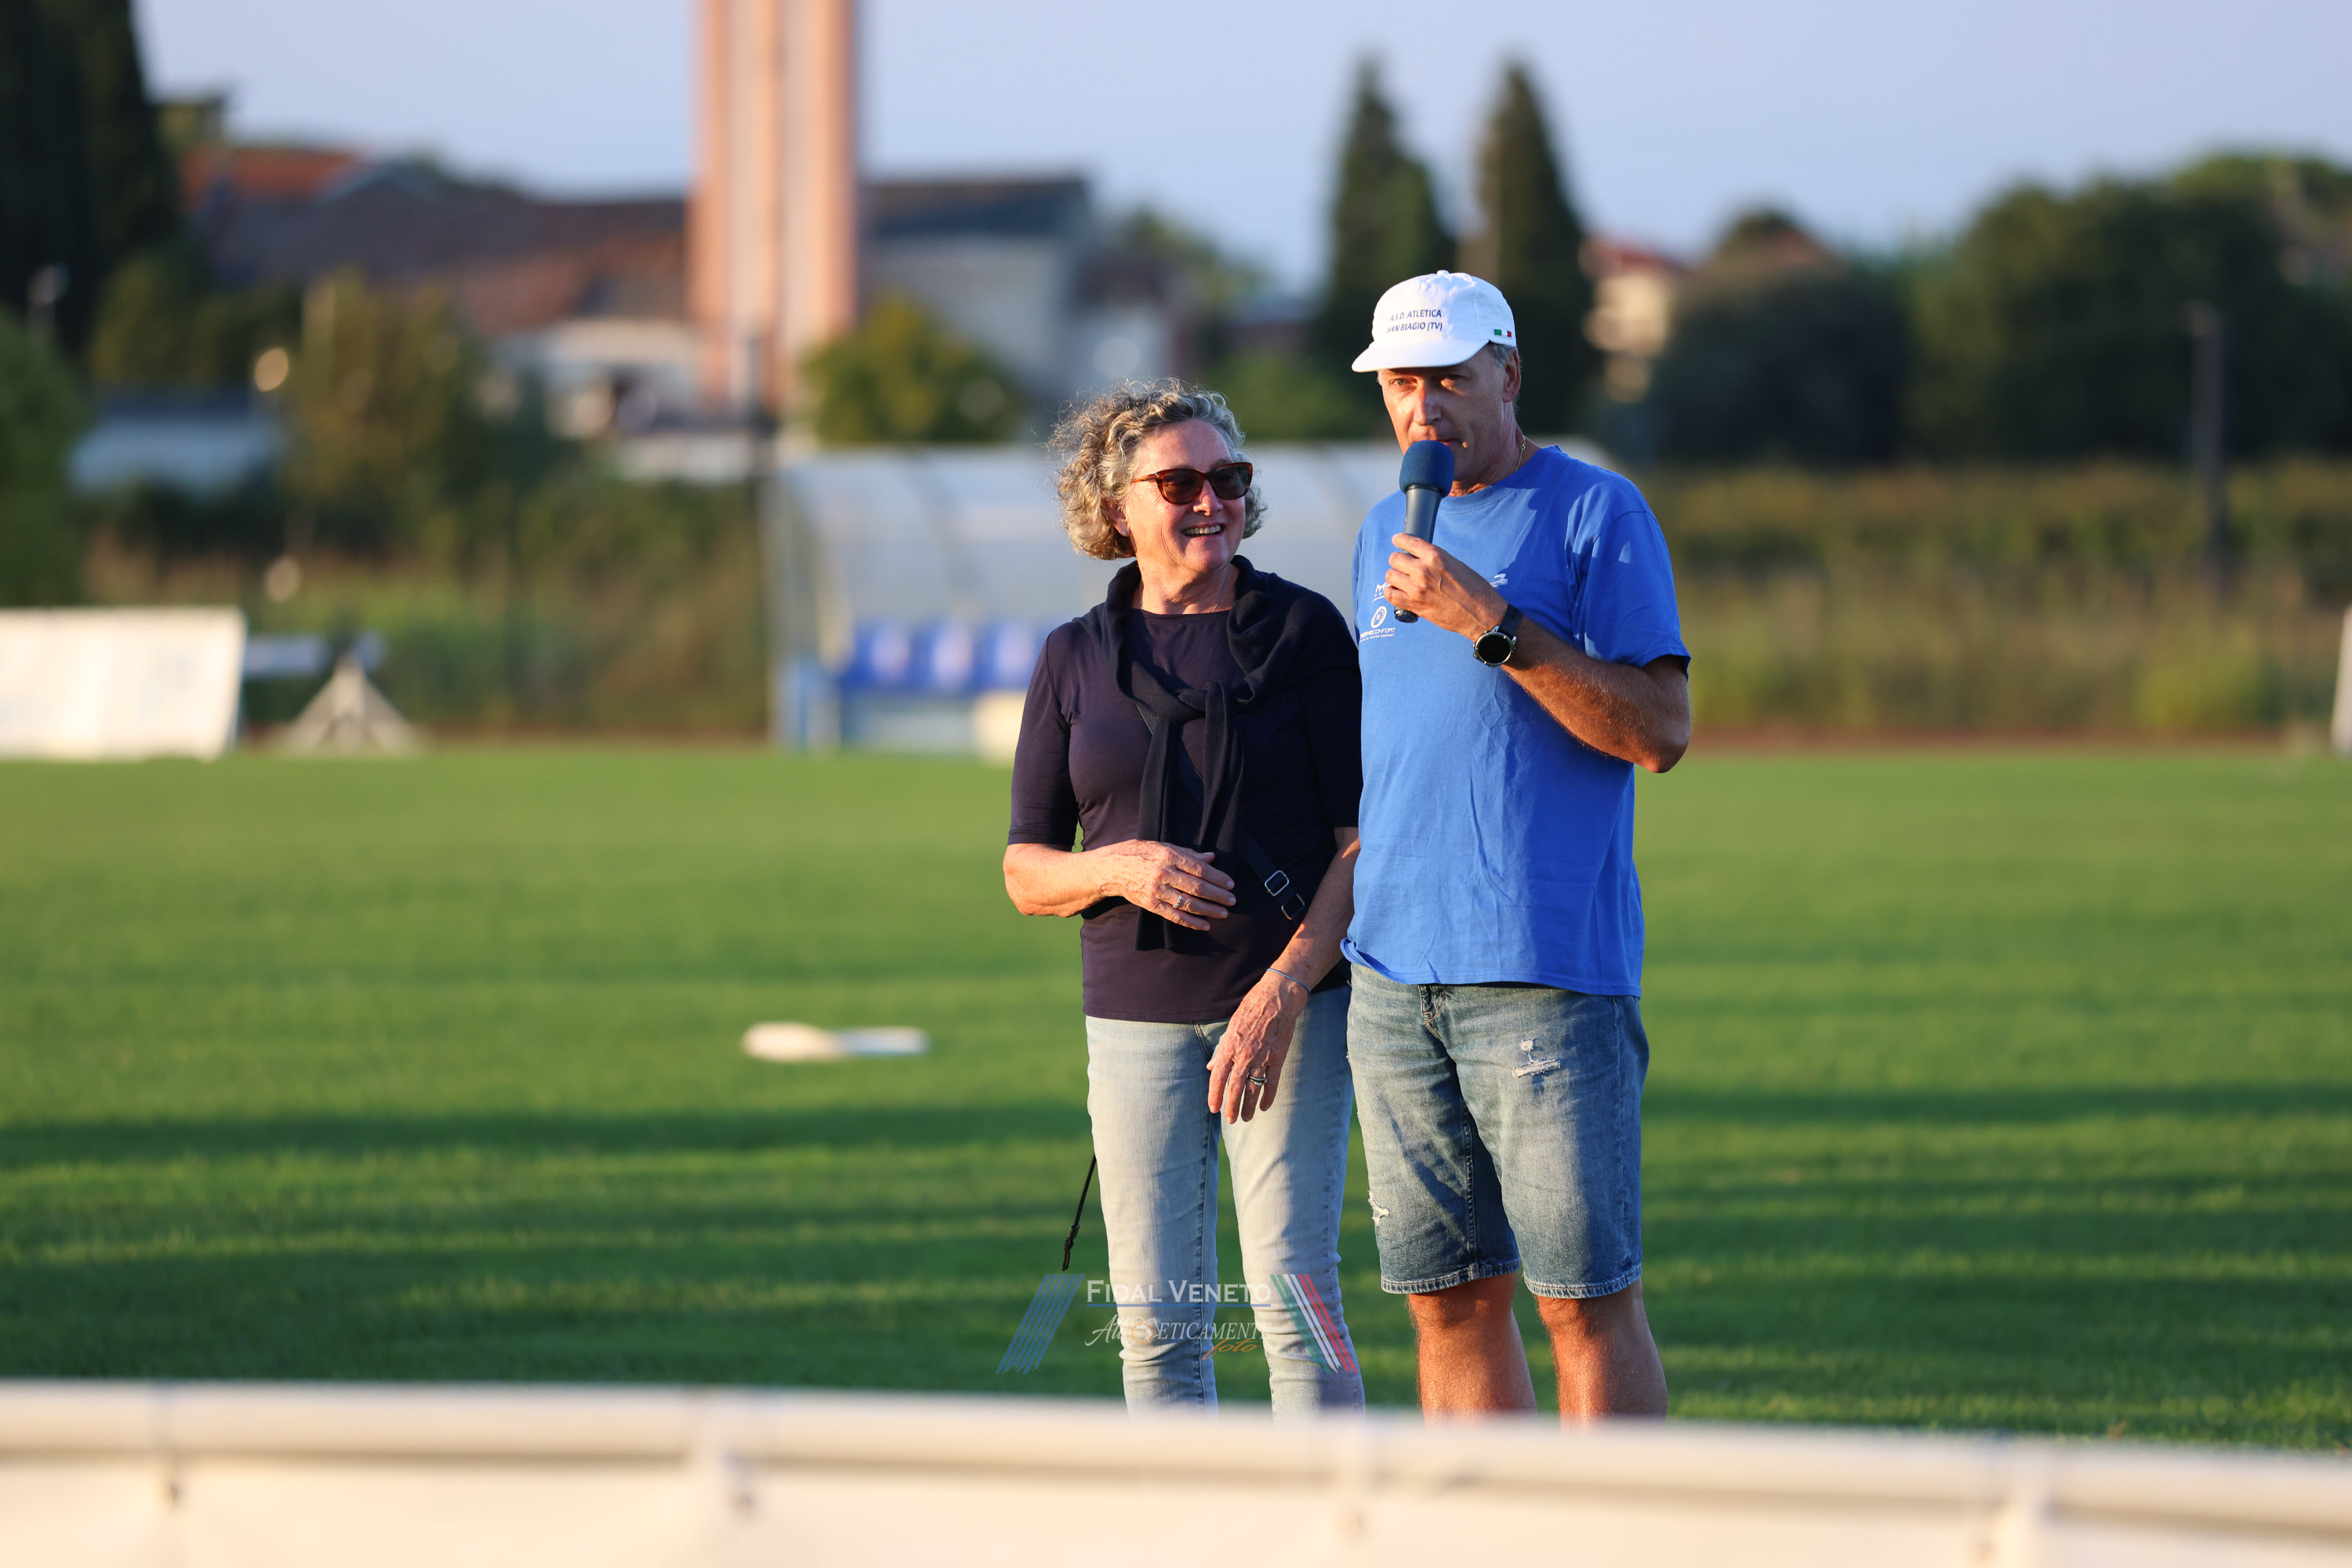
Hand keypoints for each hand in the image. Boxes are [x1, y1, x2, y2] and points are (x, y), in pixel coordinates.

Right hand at [1097, 840, 1234, 930]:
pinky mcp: (1151, 904)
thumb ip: (1188, 854)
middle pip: (1197, 887)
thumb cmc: (1139, 853)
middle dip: (1217, 895)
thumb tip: (1211, 858)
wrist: (1111, 868)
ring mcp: (1157, 891)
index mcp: (1168, 856)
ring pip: (1188, 903)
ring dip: (1209, 910)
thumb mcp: (1163, 846)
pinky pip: (1175, 916)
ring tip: (1223, 913)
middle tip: (1232, 900)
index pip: (1199, 869)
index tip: (1230, 884)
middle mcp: (1163, 874)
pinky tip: (1205, 925)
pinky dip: (1191, 922)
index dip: (1217, 878)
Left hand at [1207, 970, 1308, 1122]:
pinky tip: (1264, 1107)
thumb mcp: (1230, 1028)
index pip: (1218, 1078)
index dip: (1215, 1095)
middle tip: (1230, 1120)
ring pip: (1254, 1088)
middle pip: (1235, 1088)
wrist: (1277, 999)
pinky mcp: (1278, 1058)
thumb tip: (1211, 1067)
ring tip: (1246, 1118)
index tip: (1213, 1108)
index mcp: (1230, 1047)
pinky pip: (1272, 1082)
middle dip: (1231, 1107)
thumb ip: (1221, 1051)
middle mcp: (1244, 1055)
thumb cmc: (1251, 1010)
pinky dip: (1269, 1096)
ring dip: (1249, 1106)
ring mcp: (1262, 1058)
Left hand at [1386, 535, 1506, 641]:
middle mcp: (1423, 570)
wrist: (1480, 614)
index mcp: (1436, 556)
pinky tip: (1397, 591)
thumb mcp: (1456, 564)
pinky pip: (1390, 595)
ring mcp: (1416, 588)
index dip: (1400, 539)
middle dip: (1398, 560)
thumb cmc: (1473, 589)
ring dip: (1395, 576)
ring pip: (1391, 576)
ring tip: (1401, 579)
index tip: (1397, 539)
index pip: (1409, 542)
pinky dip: (1391, 592)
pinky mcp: (1414, 605)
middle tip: (1403, 564)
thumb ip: (1435, 560)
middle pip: (1395, 559)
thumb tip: (1420, 557)